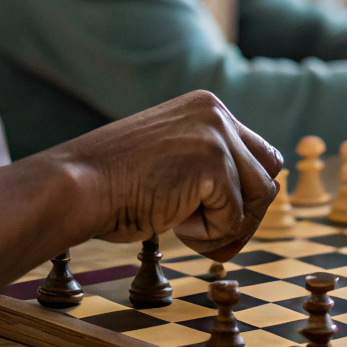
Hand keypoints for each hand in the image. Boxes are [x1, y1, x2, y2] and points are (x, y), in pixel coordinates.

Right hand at [50, 91, 281, 261]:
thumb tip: (256, 205)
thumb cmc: (115, 184)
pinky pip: (233, 219)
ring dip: (225, 226)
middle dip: (246, 214)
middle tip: (210, 239)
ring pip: (257, 199)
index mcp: (207, 107)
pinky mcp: (213, 165)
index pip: (257, 155)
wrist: (79, 185)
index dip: (243, 195)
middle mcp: (217, 114)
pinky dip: (206, 235)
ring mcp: (217, 137)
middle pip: (267, 176)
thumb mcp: (171, 159)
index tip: (215, 218)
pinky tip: (172, 222)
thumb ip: (208, 166)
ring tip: (183, 227)